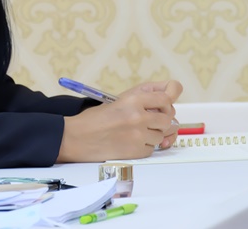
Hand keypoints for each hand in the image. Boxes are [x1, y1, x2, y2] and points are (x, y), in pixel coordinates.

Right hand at [56, 80, 182, 161]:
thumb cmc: (95, 118)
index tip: (168, 103)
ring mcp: (139, 135)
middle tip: (151, 120)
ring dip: (153, 134)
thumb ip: (144, 98)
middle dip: (162, 120)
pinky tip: (131, 141)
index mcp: (134, 99)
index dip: (169, 100)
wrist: (77, 138)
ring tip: (136, 131)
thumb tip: (168, 100)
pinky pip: (152, 148)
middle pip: (168, 119)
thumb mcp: (119, 100)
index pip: (167, 97)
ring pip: (161, 135)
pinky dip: (145, 146)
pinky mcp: (136, 151)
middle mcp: (139, 116)